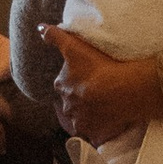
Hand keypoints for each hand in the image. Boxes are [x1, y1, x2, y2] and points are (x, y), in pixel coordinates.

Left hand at [48, 27, 162, 142]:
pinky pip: (95, 136)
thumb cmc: (100, 66)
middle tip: (97, 92)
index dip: (75, 81)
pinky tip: (107, 126)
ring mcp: (82, 122)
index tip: (87, 78)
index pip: (64, 84)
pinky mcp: (95, 135)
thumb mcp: (75, 46)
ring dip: (89, 116)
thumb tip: (39, 28)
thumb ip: (55, 37)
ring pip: (82, 120)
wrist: (124, 89)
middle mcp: (68, 106)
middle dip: (80, 99)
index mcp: (62, 86)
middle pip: (72, 102)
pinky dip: (98, 132)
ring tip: (105, 108)